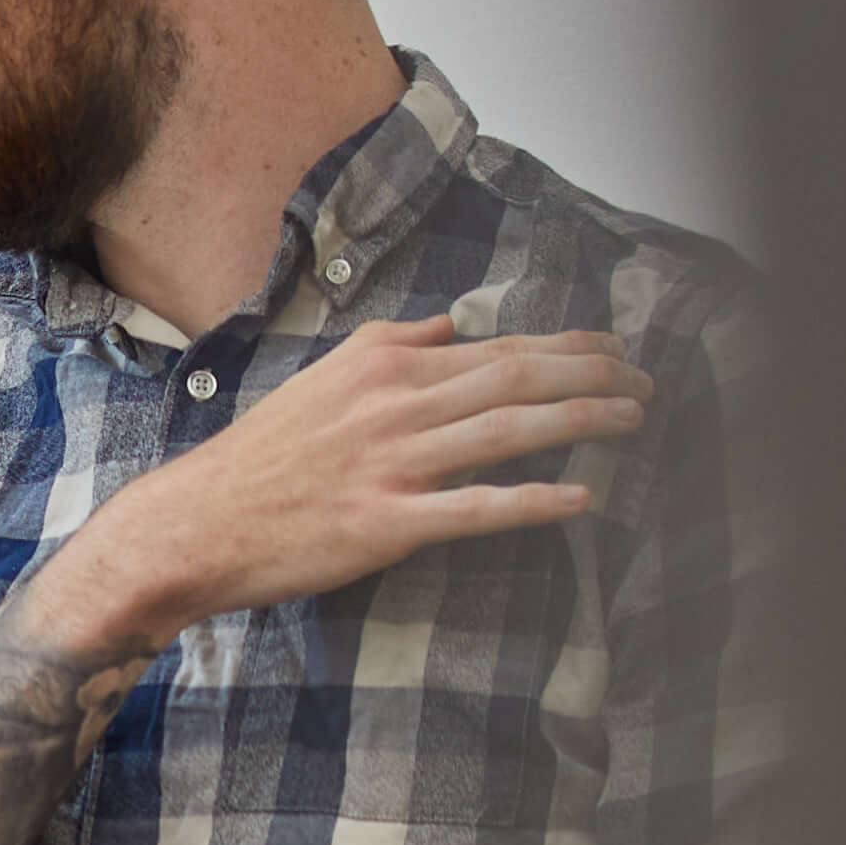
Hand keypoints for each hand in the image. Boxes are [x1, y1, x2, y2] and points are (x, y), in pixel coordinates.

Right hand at [34, 320, 646, 658]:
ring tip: (633, 419)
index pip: (494, 344)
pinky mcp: (385, 521)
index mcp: (383, 360)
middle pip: (513, 375)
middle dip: (590, 373)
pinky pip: (473, 508)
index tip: (614, 348)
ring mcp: (391, 461)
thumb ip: (394, 345)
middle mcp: (393, 401)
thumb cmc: (263, 456)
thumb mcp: (325, 377)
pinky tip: (579, 498)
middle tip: (646, 379)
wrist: (198, 521)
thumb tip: (452, 323)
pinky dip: (531, 500)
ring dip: (579, 420)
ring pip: (505, 430)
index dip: (565, 345)